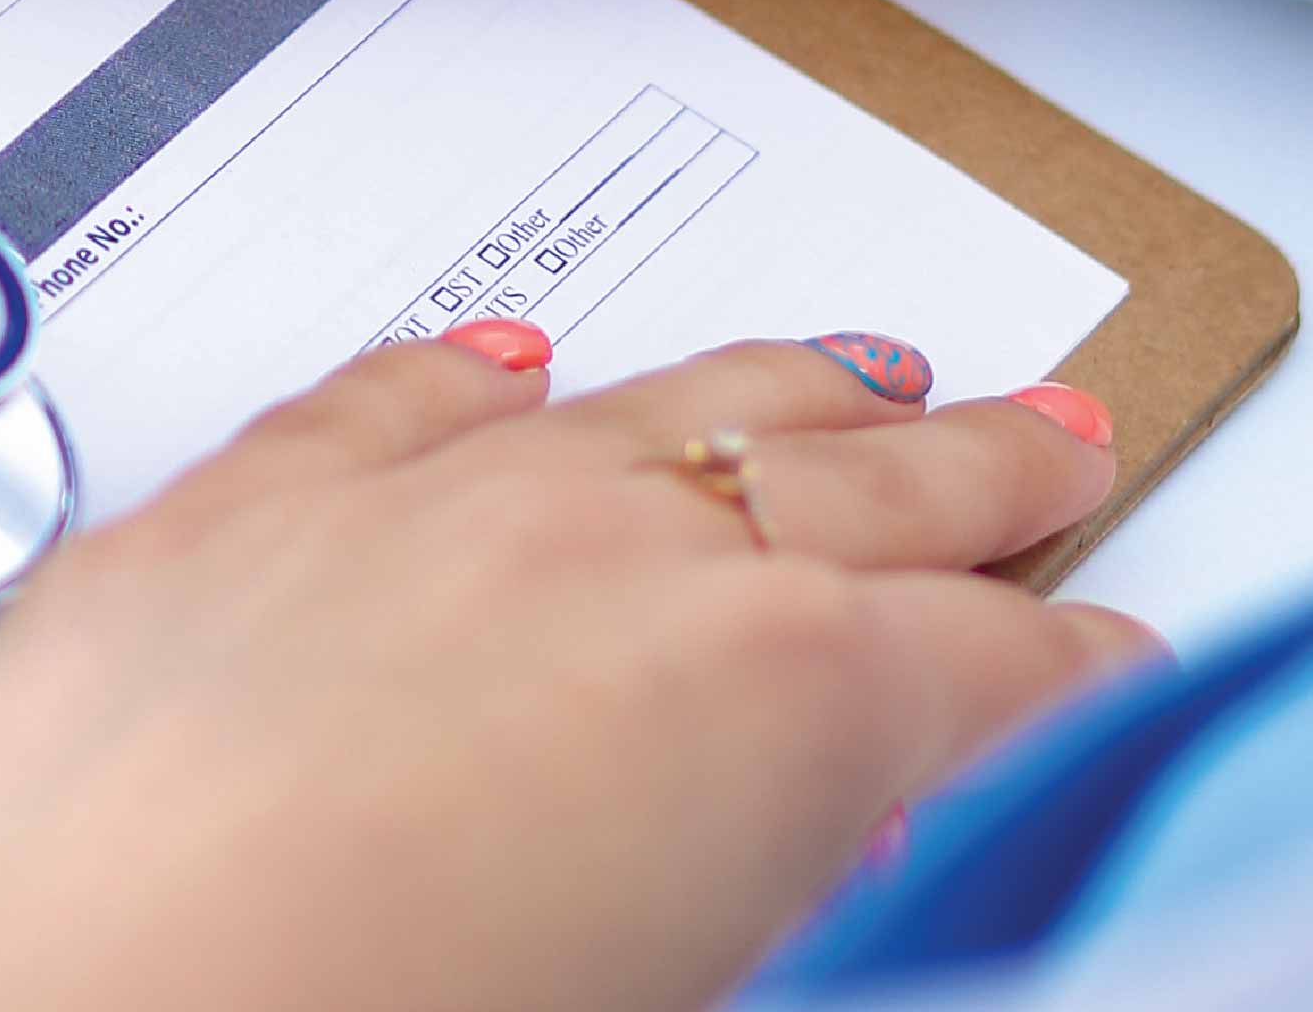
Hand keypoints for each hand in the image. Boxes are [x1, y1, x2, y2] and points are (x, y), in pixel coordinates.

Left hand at [0, 329, 1148, 1011]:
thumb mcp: (676, 960)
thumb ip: (753, 863)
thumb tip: (771, 841)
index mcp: (770, 694)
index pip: (989, 657)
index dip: (1059, 659)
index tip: (1088, 652)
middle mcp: (599, 550)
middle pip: (844, 473)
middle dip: (965, 461)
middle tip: (1042, 437)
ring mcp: (406, 504)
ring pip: (637, 401)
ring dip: (760, 385)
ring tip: (845, 369)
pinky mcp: (224, 509)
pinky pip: (381, 402)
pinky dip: (462, 379)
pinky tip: (500, 361)